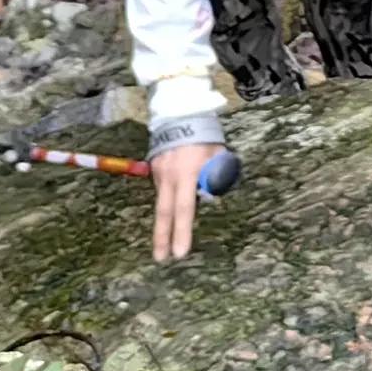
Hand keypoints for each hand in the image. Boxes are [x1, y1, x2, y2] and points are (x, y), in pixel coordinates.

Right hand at [149, 142, 218, 261]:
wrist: (179, 111)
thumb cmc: (205, 135)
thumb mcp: (218, 154)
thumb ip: (216, 176)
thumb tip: (210, 196)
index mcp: (187, 173)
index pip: (184, 209)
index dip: (182, 232)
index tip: (179, 253)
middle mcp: (169, 176)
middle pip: (164, 213)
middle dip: (162, 237)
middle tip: (160, 259)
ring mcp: (158, 171)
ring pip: (163, 201)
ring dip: (166, 220)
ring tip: (169, 236)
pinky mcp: (153, 168)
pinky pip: (163, 189)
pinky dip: (168, 199)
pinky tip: (174, 201)